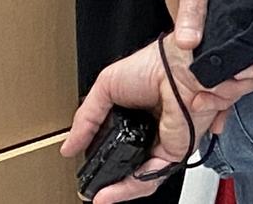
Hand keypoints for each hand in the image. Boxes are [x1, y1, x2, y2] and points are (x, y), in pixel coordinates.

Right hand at [61, 39, 223, 203]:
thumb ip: (87, 119)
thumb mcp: (107, 86)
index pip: (119, 142)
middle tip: (90, 187)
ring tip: (96, 195)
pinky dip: (132, 187)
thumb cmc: (156, 63)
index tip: (84, 167)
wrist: (182, 64)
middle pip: (131, 163)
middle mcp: (155, 129)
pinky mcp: (178, 149)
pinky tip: (112, 192)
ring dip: (118, 189)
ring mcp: (167, 140)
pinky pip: (154, 175)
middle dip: (110, 179)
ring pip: (142, 175)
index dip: (102, 156)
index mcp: (140, 112)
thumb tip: (70, 146)